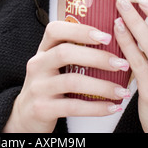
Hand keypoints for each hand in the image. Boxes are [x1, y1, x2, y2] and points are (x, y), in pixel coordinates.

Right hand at [3, 21, 131, 132]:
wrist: (25, 117)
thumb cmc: (48, 86)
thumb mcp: (53, 66)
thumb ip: (73, 53)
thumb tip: (114, 43)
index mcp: (43, 50)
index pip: (55, 30)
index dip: (80, 30)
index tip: (106, 36)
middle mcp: (37, 65)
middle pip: (66, 53)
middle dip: (98, 57)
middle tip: (122, 64)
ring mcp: (38, 87)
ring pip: (72, 81)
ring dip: (102, 86)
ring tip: (122, 90)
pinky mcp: (41, 108)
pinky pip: (73, 106)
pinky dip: (96, 107)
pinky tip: (112, 107)